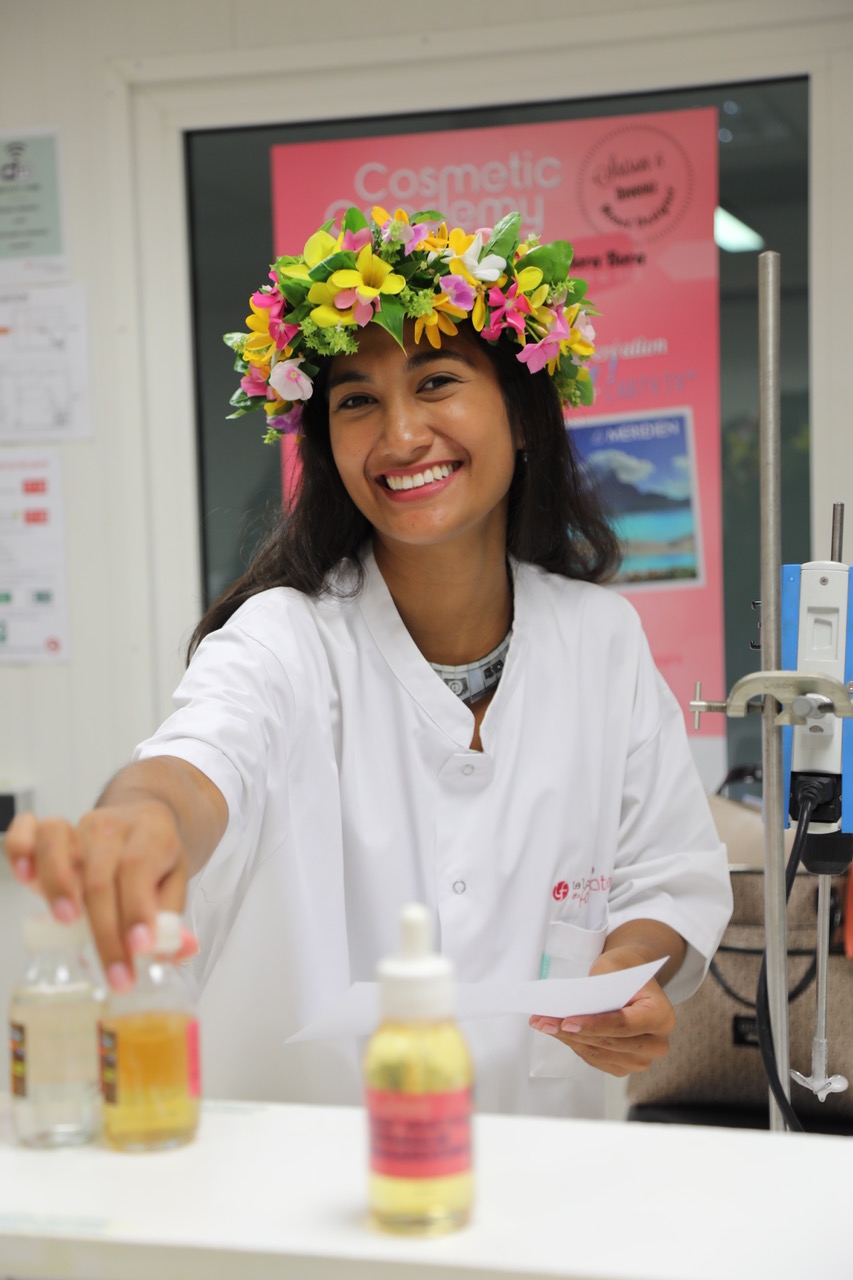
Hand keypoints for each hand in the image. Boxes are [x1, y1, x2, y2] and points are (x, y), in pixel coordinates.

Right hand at [6, 802, 197, 990]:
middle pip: (100, 876)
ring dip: (58, 885)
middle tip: (116, 974)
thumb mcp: (174, 883)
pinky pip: (27, 830)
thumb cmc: (155, 858)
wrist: (141, 820)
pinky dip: (20, 850)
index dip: (137, 909)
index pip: (139, 868)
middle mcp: (111, 828)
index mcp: (150, 835)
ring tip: (67, 921)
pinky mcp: (49, 832)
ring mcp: (77, 828)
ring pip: (58, 845)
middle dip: (106, 932)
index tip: (139, 948)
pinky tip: (25, 877)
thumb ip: (172, 916)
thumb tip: (181, 950)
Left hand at [528, 944, 675, 1076]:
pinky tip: (556, 1032)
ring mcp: (642, 1060)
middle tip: (542, 1021)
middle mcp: (657, 1044)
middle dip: (572, 1032)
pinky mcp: (624, 1066)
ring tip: (542, 1024)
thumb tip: (568, 1011)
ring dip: (567, 1039)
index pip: (624, 1024)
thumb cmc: (623, 971)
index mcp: (662, 1016)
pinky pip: (594, 1058)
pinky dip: (574, 1044)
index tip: (567, 1021)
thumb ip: (596, 991)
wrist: (632, 980)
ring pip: (598, 1052)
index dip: (594, 1025)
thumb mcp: (612, 969)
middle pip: (609, 1042)